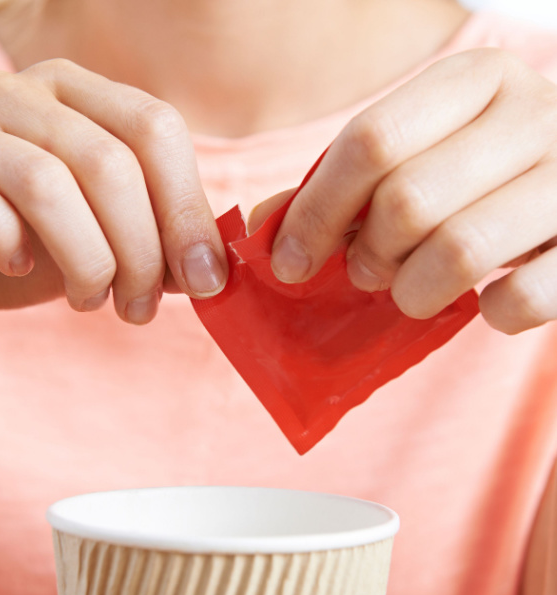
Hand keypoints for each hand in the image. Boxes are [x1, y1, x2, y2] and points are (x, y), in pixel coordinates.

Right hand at [0, 59, 227, 341]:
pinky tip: (20, 267)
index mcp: (80, 96)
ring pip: (48, 183)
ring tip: (90, 300)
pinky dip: (7, 245)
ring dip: (86, 261)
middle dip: (141, 252)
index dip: (188, 210)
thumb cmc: (27, 246)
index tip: (204, 280)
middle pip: (111, 163)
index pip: (157, 129)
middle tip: (139, 307)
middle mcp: (22, 92)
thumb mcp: (106, 243)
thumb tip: (211, 270)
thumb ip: (157, 243)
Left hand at [250, 49, 556, 334]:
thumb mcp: (411, 162)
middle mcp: (535, 114)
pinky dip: (489, 314)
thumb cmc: (476, 181)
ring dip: (413, 291)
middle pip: (406, 201)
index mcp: (475, 82)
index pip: (370, 142)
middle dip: (367, 256)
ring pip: (457, 251)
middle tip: (365, 271)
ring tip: (411, 290)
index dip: (315, 212)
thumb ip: (337, 188)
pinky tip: (484, 301)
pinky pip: (522, 299)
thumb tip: (262, 226)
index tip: (288, 262)